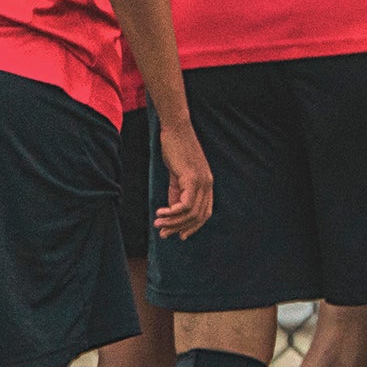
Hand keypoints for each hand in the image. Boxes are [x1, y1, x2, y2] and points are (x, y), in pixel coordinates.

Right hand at [153, 117, 214, 238]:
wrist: (175, 130)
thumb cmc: (175, 150)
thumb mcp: (177, 176)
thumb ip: (177, 194)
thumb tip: (172, 212)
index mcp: (207, 185)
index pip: (205, 214)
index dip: (193, 227)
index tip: (180, 236)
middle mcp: (208, 185)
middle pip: (198, 217)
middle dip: (180, 228)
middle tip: (163, 234)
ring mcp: (202, 181)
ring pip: (191, 213)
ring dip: (173, 222)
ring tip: (158, 225)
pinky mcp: (192, 178)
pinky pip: (185, 204)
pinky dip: (172, 212)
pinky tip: (160, 213)